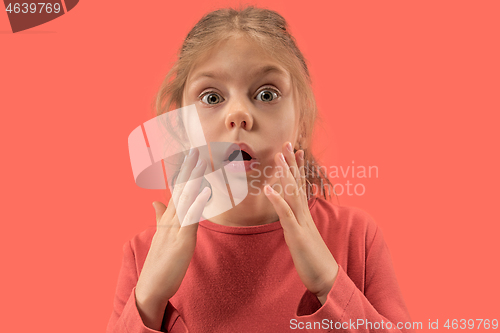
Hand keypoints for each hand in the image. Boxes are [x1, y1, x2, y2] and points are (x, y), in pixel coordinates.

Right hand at [135, 147, 210, 327]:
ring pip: (185, 198)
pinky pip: (190, 219)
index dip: (184, 172)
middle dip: (189, 168)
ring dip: (193, 179)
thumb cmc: (159, 262)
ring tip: (200, 161)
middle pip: (181, 189)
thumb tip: (155, 201)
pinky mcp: (181, 240)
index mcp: (169, 217)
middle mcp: (171, 219)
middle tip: (195, 148)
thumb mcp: (161, 236)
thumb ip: (160, 217)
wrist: (151, 286)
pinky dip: (197, 204)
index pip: (177, 190)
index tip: (190, 156)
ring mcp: (175, 228)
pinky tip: (205, 191)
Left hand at [263, 142, 338, 304]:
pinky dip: (277, 200)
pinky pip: (286, 215)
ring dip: (285, 174)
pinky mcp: (297, 234)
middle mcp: (304, 215)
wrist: (327, 278)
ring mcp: (301, 223)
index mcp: (305, 215)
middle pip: (298, 184)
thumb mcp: (304, 238)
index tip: (294, 151)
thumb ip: (299, 224)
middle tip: (287, 143)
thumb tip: (293, 217)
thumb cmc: (314, 259)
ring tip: (278, 157)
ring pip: (293, 193)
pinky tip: (269, 189)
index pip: (301, 186)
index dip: (297, 168)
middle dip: (291, 163)